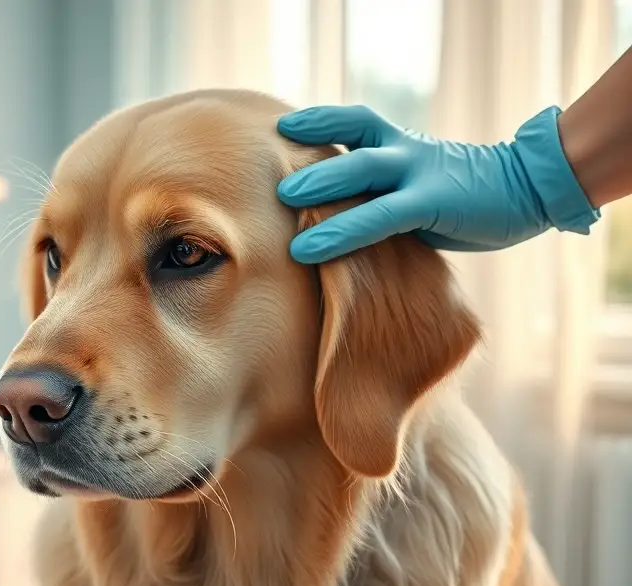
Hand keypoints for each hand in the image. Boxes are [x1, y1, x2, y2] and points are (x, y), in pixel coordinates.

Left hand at [276, 105, 599, 263]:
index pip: (353, 121)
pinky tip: (311, 249)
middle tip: (271, 174)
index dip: (318, 121)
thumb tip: (329, 218)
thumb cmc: (463, 200)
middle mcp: (406, 152)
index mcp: (401, 145)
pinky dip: (342, 231)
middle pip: (350, 142)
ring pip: (362, 170)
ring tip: (283, 201)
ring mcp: (420, 173)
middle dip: (309, 155)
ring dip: (320, 184)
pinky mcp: (434, 202)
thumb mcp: (417, 189)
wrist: (529, 194)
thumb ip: (379, 195)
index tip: (282, 127)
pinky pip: (380, 216)